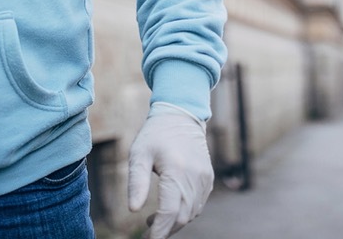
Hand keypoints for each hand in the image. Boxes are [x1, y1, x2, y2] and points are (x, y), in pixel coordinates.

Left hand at [128, 102, 213, 237]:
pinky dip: (185, 212)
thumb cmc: (155, 134)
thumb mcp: (139, 154)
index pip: (169, 211)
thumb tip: (133, 209)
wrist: (182, 116)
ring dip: (175, 222)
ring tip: (155, 219)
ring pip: (192, 213)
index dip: (158, 230)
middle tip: (148, 230)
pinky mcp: (208, 178)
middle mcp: (194, 176)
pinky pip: (198, 204)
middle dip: (165, 229)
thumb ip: (136, 182)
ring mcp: (204, 178)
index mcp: (176, 170)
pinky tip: (171, 207)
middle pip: (182, 216)